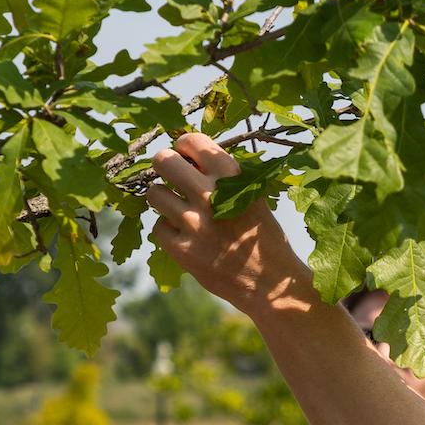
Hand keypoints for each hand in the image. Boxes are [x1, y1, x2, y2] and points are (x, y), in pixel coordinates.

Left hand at [146, 133, 313, 315]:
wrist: (271, 283)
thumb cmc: (262, 237)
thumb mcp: (252, 197)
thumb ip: (222, 176)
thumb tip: (186, 156)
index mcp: (233, 177)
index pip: (192, 141)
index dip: (184, 148)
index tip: (186, 159)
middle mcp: (211, 196)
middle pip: (162, 160)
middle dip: (164, 167)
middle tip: (172, 180)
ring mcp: (194, 224)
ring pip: (154, 194)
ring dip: (164, 200)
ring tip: (180, 212)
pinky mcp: (182, 250)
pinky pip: (158, 227)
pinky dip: (169, 232)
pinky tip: (187, 238)